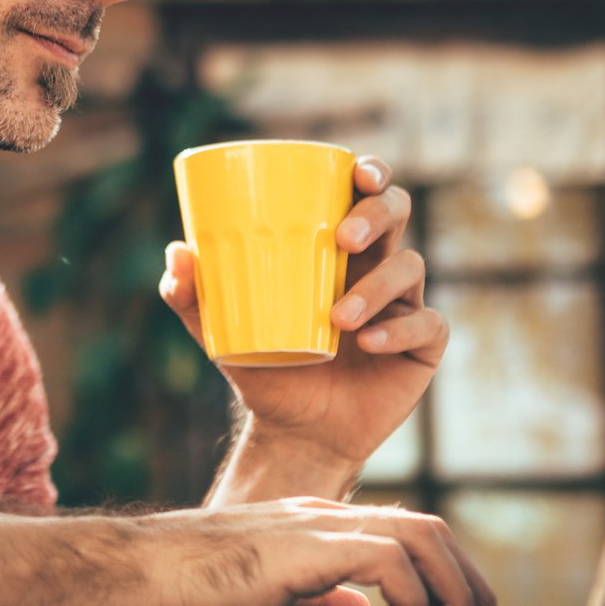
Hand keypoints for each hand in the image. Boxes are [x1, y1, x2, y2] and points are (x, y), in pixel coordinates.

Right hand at [126, 498, 499, 605]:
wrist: (133, 570)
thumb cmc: (182, 587)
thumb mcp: (265, 598)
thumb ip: (315, 600)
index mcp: (318, 525)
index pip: (410, 536)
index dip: (449, 585)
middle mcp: (326, 514)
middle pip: (433, 534)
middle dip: (472, 593)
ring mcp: (317, 524)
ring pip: (424, 538)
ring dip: (457, 598)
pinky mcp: (307, 546)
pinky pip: (391, 560)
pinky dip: (411, 601)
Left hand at [159, 156, 443, 466]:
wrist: (294, 433)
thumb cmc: (262, 369)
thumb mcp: (219, 332)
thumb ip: (191, 295)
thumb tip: (176, 251)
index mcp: (336, 249)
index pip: (363, 193)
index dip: (370, 172)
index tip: (356, 172)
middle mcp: (375, 267)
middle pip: (398, 211)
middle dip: (377, 213)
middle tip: (343, 239)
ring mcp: (403, 305)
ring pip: (410, 267)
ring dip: (376, 286)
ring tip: (338, 317)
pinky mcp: (421, 347)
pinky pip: (428, 325)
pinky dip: (400, 330)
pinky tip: (369, 342)